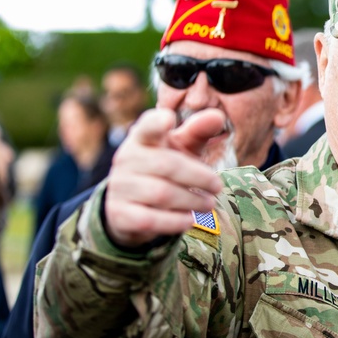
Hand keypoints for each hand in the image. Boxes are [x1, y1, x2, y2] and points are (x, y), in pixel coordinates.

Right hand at [103, 108, 224, 246]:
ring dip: (191, 200)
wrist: (133, 205)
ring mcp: (120, 187)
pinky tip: (190, 220)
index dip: (156, 123)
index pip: (147, 127)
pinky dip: (174, 221)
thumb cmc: (165, 168)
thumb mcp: (181, 148)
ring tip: (209, 204)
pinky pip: (149, 219)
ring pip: (161, 194)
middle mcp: (126, 159)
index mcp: (142, 138)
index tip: (168, 118)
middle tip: (218, 186)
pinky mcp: (119, 214)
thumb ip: (198, 132)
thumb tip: (218, 116)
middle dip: (199, 177)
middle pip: (167, 165)